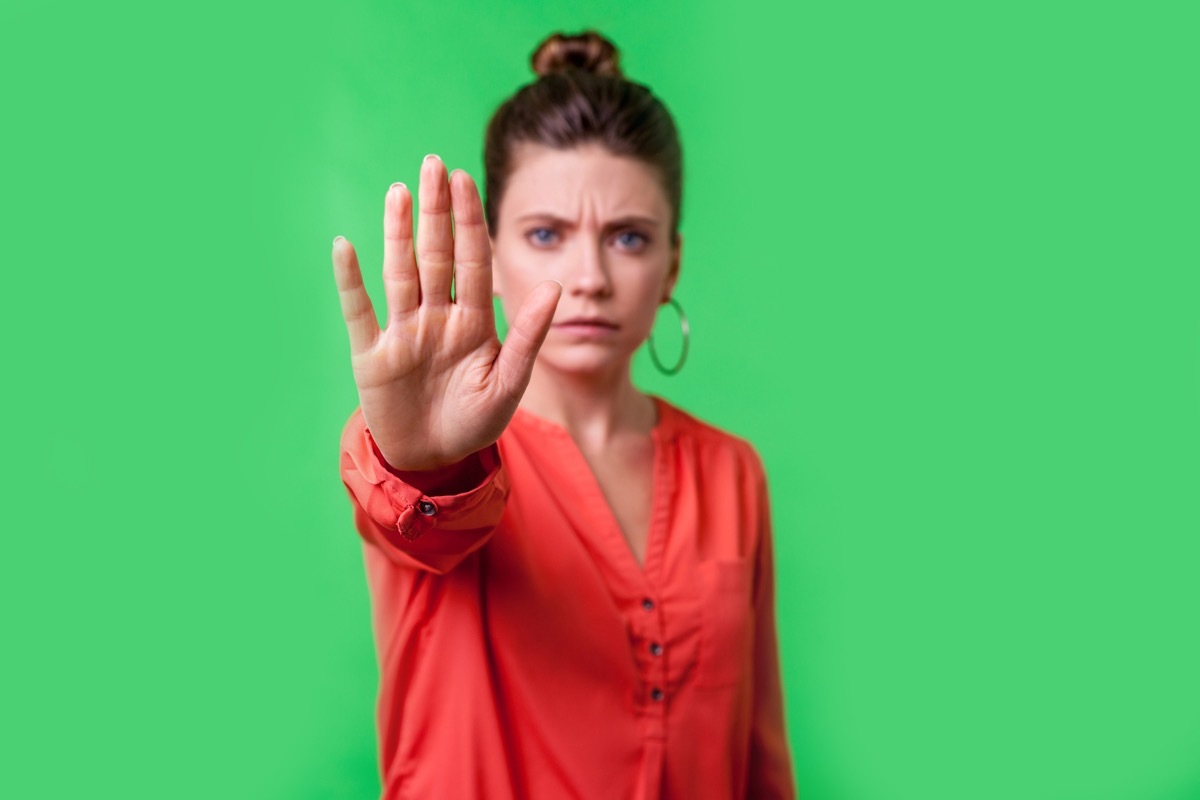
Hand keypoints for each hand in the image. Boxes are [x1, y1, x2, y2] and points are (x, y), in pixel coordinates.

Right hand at [332, 155, 561, 470]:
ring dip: (398, 233)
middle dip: (436, 212)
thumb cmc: (475, 422)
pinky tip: (345, 247)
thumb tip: (556, 287)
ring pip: (400, 273)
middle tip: (434, 163)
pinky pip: (359, 312)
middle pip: (435, 255)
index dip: (469, 222)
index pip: (472, 262)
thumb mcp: (509, 383)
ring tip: (400, 191)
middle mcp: (436, 318)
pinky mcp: (372, 356)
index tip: (466, 180)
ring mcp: (403, 333)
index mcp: (472, 323)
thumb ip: (528, 336)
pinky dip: (350, 281)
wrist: (434, 462)